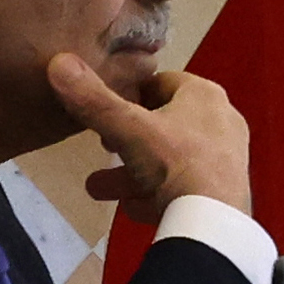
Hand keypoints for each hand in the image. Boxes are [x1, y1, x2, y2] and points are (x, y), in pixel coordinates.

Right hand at [47, 54, 251, 222]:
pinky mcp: (224, 192)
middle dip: (126, 141)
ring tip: (99, 188)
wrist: (213, 221)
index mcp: (204, 95)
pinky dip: (156, 196)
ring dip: (133, 174)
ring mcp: (225, 159)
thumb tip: (58, 62)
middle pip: (163, 125)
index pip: (162, 83)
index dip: (130, 95)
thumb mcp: (126, 129)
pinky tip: (133, 209)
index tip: (104, 111)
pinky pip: (183, 188)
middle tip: (102, 148)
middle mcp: (221, 121)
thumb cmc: (173, 161)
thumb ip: (92, 100)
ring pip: (170, 161)